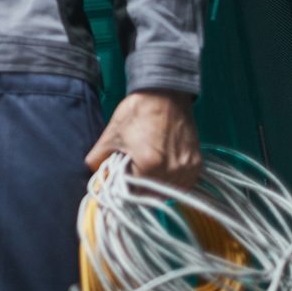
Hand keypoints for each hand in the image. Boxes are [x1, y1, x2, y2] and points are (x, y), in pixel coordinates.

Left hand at [85, 90, 201, 189]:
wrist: (164, 94)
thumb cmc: (137, 112)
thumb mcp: (111, 134)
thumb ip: (97, 159)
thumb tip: (94, 177)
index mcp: (149, 165)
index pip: (133, 194)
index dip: (125, 190)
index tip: (121, 183)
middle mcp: (171, 171)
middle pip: (152, 196)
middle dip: (140, 190)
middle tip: (133, 176)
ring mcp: (187, 169)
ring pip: (169, 193)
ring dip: (157, 188)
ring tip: (148, 173)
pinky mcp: (196, 165)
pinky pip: (184, 185)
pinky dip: (172, 183)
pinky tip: (162, 171)